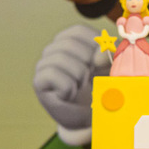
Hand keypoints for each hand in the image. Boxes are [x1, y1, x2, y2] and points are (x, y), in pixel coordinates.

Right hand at [33, 25, 109, 145]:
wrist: (90, 117)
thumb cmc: (101, 89)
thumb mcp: (110, 70)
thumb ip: (109, 56)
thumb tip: (100, 54)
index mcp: (72, 40)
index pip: (79, 31)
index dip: (94, 47)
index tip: (101, 64)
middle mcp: (54, 49)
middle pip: (69, 44)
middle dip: (87, 64)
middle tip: (90, 79)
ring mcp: (44, 64)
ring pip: (60, 58)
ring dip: (78, 76)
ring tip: (81, 87)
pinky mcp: (39, 81)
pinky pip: (52, 75)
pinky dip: (68, 88)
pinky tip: (70, 95)